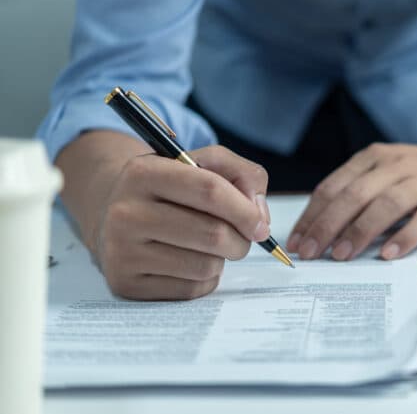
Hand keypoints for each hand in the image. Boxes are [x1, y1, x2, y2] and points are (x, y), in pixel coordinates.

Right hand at [93, 145, 270, 299]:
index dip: (245, 210)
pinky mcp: (126, 284)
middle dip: (241, 240)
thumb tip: (259, 217)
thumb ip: (243, 176)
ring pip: (205, 266)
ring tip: (210, 246)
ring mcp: (121, 251)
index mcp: (144, 172)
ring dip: (222, 259)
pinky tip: (191, 262)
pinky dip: (205, 279)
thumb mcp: (204, 163)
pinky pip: (191, 289)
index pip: (210, 190)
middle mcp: (126, 212)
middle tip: (243, 239)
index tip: (261, 225)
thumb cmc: (174, 189)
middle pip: (212, 233)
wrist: (119, 215)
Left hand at [286, 141, 416, 260]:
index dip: (313, 215)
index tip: (298, 241)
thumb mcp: (382, 172)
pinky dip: (406, 236)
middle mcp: (397, 165)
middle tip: (312, 251)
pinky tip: (389, 253)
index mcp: (374, 158)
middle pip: (356, 195)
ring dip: (361, 230)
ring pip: (388, 204)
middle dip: (329, 225)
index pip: (335, 186)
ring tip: (342, 254)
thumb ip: (354, 193)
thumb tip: (315, 229)